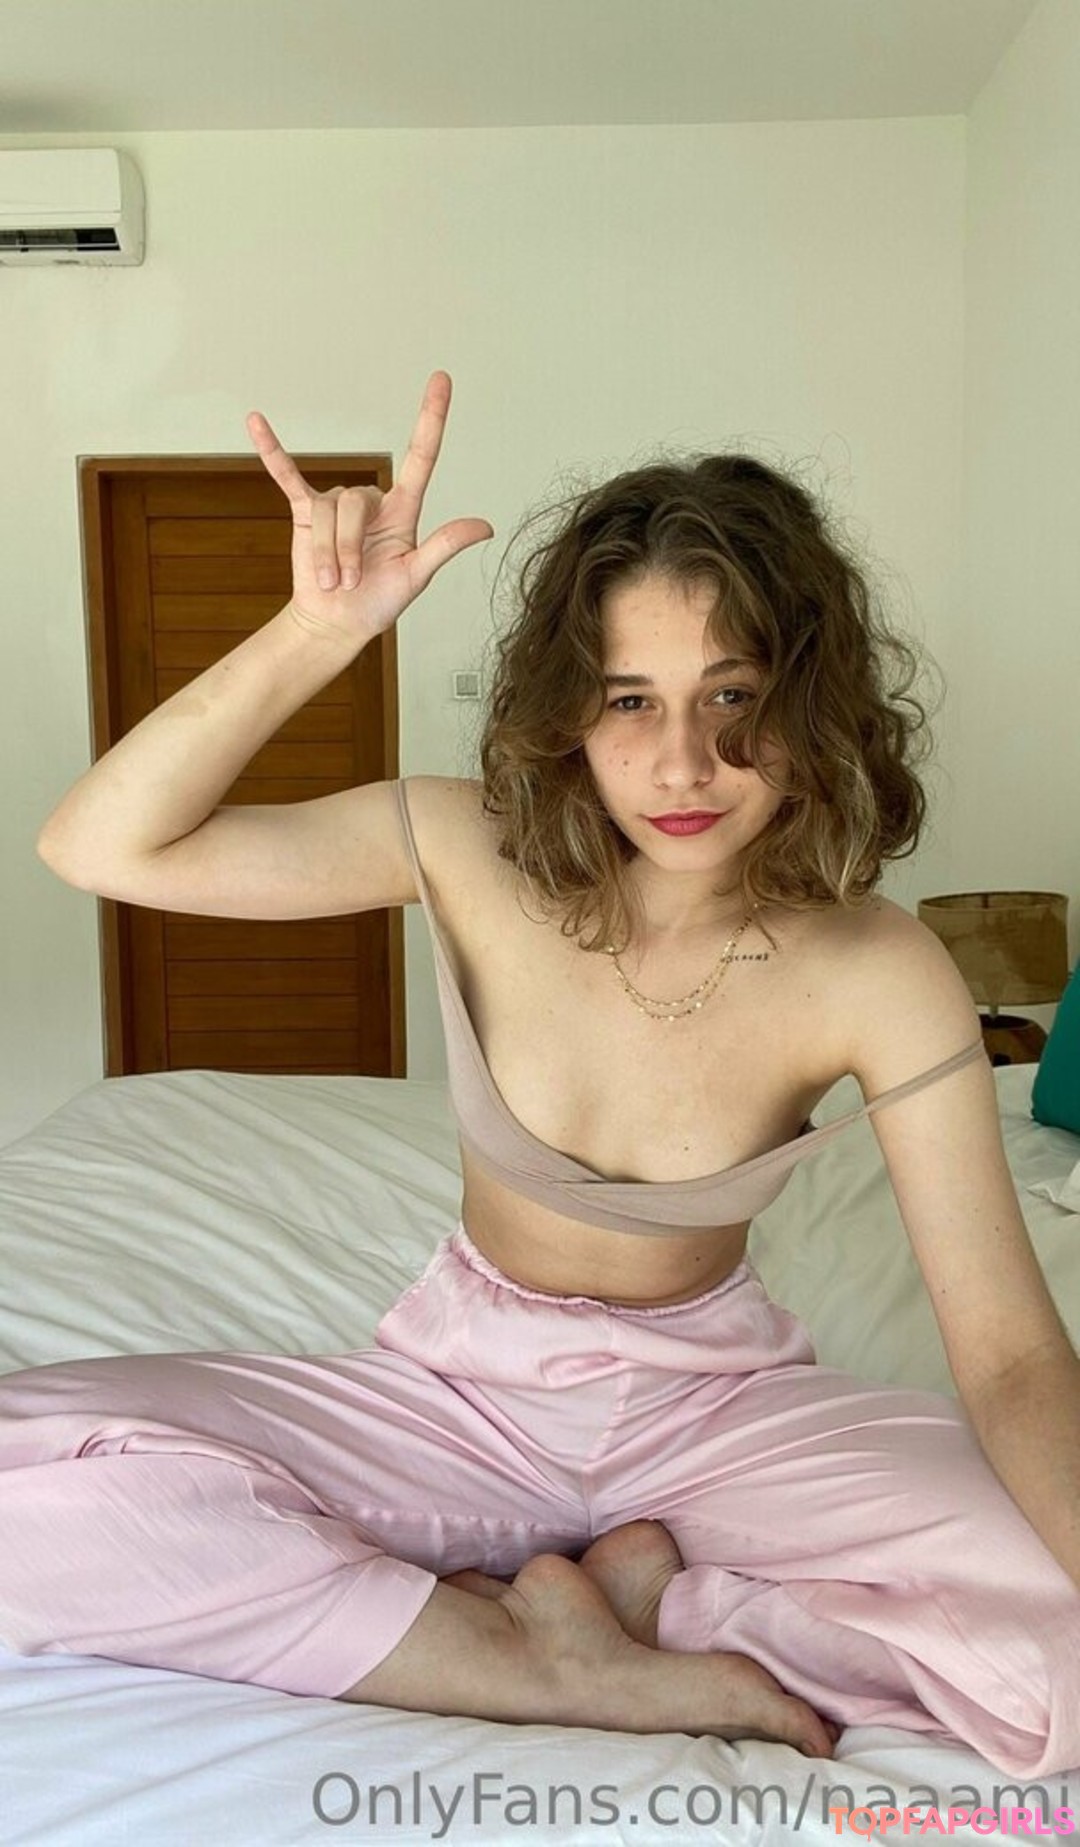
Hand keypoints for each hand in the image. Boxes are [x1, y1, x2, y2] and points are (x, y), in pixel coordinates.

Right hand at [246, 371, 493, 643]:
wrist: (337, 623)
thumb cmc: (378, 602)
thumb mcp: (416, 576)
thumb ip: (444, 546)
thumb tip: (485, 527)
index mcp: (403, 510)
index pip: (421, 455)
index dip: (431, 417)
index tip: (441, 379)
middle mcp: (371, 501)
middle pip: (355, 503)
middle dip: (347, 548)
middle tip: (350, 583)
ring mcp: (336, 505)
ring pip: (326, 511)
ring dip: (326, 552)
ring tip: (331, 581)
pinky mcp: (304, 512)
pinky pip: (287, 476)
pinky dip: (272, 451)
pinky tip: (256, 424)